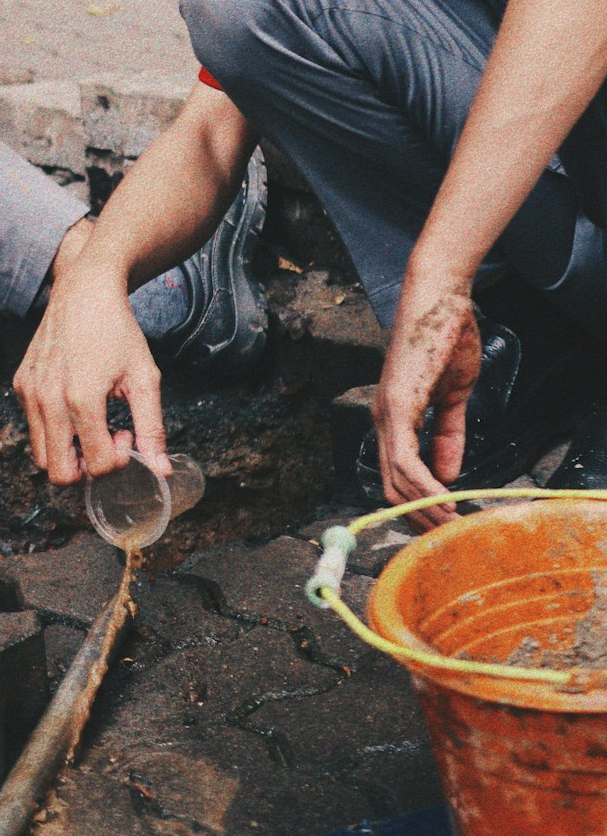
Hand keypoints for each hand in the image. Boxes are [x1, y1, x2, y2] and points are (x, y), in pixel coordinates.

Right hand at [14, 269, 167, 485]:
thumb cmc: (117, 331)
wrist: (85, 291)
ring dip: (68, 451)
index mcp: (82, 400)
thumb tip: (161, 471)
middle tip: (105, 436)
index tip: (126, 434)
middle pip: (59, 474)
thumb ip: (152, 428)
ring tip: (90, 422)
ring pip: (40, 456)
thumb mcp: (144, 378)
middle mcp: (48, 400)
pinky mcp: (21, 385)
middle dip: (87, 467)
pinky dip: (54, 429)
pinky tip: (75, 403)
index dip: (117, 460)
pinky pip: (33, 427)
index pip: (96, 467)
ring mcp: (30, 393)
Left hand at [373, 269, 481, 527]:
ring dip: (425, 507)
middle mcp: (382, 419)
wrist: (440, 300)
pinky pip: (406, 459)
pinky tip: (445, 498)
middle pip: (391, 486)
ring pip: (397, 479)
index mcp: (393, 417)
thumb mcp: (453, 396)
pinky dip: (424, 485)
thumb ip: (448, 434)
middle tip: (449, 535)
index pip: (396, 475)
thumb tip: (448, 474)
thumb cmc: (446, 338)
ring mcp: (386, 413)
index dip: (419, 504)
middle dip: (420, 516)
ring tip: (453, 524)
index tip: (445, 522)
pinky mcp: (398, 405)